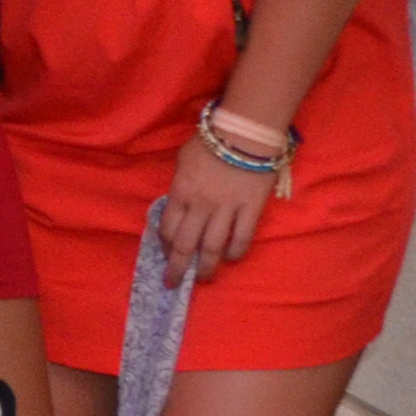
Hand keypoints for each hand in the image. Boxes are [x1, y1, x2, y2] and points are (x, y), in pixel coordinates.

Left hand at [158, 128, 276, 274]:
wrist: (246, 131)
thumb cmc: (211, 140)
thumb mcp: (183, 159)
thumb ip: (180, 184)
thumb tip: (178, 203)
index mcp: (181, 192)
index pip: (167, 228)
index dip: (165, 245)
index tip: (166, 253)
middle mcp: (200, 206)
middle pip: (186, 245)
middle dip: (178, 268)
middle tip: (174, 283)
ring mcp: (226, 209)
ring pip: (213, 247)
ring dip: (207, 267)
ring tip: (204, 278)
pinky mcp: (251, 209)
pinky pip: (241, 238)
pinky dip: (235, 252)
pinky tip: (231, 258)